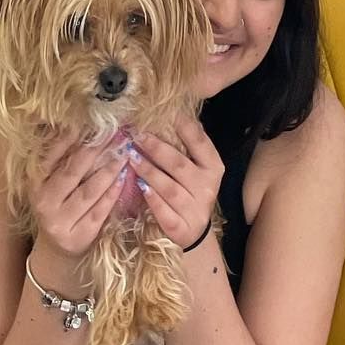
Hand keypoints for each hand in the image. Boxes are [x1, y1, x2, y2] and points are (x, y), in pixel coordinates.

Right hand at [27, 129, 126, 260]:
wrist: (57, 248)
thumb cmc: (58, 204)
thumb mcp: (51, 182)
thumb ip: (62, 158)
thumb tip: (81, 126)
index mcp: (35, 182)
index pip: (52, 155)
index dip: (70, 138)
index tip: (90, 122)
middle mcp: (45, 201)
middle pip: (73, 171)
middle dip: (96, 149)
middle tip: (115, 132)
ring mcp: (61, 220)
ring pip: (89, 191)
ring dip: (109, 169)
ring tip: (124, 151)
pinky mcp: (79, 235)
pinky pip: (100, 210)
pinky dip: (112, 193)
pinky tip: (123, 177)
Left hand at [125, 115, 222, 249]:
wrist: (194, 232)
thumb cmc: (189, 190)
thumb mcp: (195, 168)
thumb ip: (185, 146)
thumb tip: (167, 113)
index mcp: (213, 167)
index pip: (199, 141)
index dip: (182, 125)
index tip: (164, 112)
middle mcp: (207, 187)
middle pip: (179, 164)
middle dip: (156, 148)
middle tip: (137, 135)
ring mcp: (195, 210)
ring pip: (169, 188)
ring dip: (148, 171)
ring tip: (131, 157)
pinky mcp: (182, 229)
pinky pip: (165, 212)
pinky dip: (152, 200)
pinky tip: (140, 187)